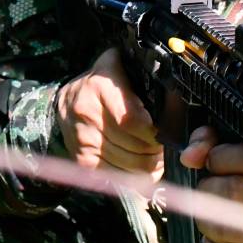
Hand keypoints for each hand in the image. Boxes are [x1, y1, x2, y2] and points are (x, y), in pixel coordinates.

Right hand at [56, 47, 163, 180]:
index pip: (133, 120)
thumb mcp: (118, 65)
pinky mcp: (80, 158)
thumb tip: (176, 94)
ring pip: (128, 165)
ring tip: (153, 157)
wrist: (66, 99)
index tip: (164, 132)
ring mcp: (82, 138)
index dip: (154, 132)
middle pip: (134, 146)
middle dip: (155, 151)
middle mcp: (86, 113)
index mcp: (99, 86)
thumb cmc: (102, 82)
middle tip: (162, 147)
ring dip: (147, 166)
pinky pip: (115, 176)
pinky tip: (138, 167)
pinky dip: (132, 177)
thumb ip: (143, 72)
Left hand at [180, 125, 242, 242]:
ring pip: (229, 227)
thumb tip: (188, 157)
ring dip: (207, 223)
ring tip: (209, 218)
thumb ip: (211, 141)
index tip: (213, 165)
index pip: (235, 157)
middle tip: (207, 192)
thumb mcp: (241, 148)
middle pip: (231, 192)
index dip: (215, 161)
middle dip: (207, 192)